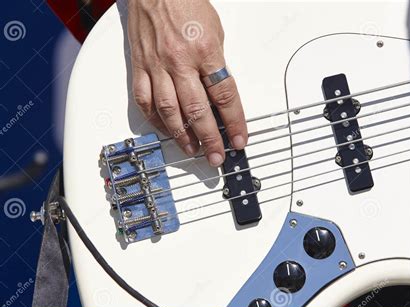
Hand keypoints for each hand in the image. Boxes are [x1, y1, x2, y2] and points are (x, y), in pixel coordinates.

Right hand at [127, 0, 247, 166]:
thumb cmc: (186, 3)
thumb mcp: (215, 32)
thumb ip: (216, 65)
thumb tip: (219, 95)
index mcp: (204, 51)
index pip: (224, 96)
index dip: (233, 123)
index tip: (238, 139)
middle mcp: (179, 61)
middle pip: (197, 110)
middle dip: (209, 138)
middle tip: (216, 156)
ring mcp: (157, 66)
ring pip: (169, 111)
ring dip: (182, 136)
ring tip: (193, 150)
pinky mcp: (139, 67)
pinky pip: (144, 100)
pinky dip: (155, 119)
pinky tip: (165, 130)